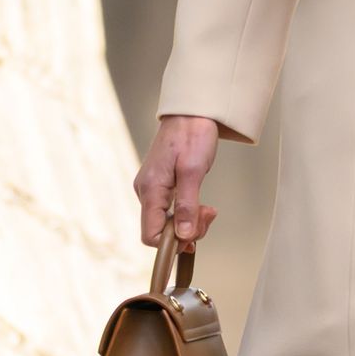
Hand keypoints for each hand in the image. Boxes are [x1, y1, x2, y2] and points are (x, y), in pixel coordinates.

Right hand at [134, 114, 220, 250]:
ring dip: (190, 222)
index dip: (173, 243)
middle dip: (186, 231)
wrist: (191, 112)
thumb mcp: (194, 171)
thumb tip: (183, 236)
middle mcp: (146, 192)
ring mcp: (152, 189)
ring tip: (208, 209)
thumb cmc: (192, 135)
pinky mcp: (161, 185)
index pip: (150, 235)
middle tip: (208, 215)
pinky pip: (170, 210)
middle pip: (160, 231)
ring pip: (167, 222)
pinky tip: (200, 206)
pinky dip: (187, 212)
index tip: (195, 235)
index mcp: (150, 189)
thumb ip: (187, 205)